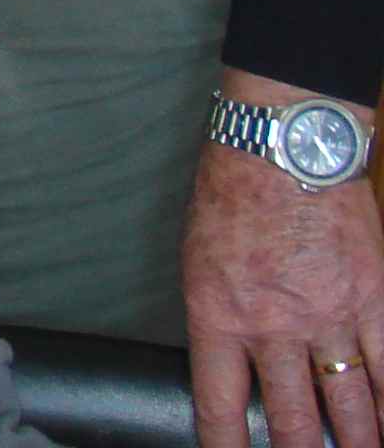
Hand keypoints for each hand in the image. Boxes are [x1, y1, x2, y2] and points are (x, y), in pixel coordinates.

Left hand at [187, 67, 383, 447]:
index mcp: (218, 315)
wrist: (282, 147)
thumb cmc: (232, 196)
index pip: (220, 402)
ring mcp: (330, 316)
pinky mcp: (375, 297)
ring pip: (350, 403)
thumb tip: (239, 369)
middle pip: (293, 417)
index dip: (227, 445)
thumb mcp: (200, 261)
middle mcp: (273, 326)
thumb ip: (222, 319)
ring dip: (359, 442)